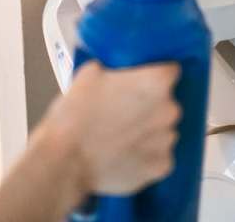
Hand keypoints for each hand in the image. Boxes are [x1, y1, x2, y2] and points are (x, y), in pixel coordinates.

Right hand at [40, 61, 181, 194]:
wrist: (64, 161)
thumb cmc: (75, 118)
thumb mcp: (88, 75)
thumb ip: (111, 68)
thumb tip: (112, 70)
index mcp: (155, 83)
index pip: (170, 71)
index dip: (153, 76)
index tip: (141, 83)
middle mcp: (169, 110)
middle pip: (166, 103)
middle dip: (149, 106)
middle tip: (124, 112)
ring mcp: (167, 140)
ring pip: (163, 131)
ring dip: (148, 132)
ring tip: (121, 137)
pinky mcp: (161, 167)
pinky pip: (159, 157)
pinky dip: (146, 156)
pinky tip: (125, 155)